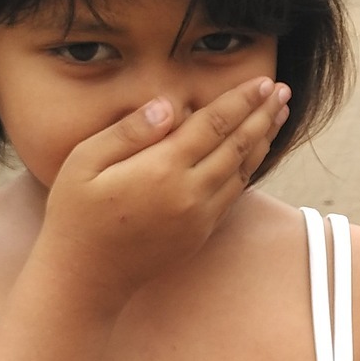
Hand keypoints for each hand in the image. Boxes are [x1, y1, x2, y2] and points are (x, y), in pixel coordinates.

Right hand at [35, 77, 290, 309]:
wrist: (85, 278)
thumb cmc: (75, 215)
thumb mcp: (84, 162)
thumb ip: (129, 131)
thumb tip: (168, 105)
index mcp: (162, 169)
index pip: (213, 124)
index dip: (241, 100)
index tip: (264, 81)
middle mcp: (189, 193)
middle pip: (238, 145)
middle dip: (263, 115)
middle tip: (283, 91)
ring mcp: (199, 216)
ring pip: (243, 170)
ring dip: (263, 140)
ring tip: (279, 115)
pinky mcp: (200, 233)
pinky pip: (234, 194)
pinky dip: (250, 168)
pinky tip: (255, 153)